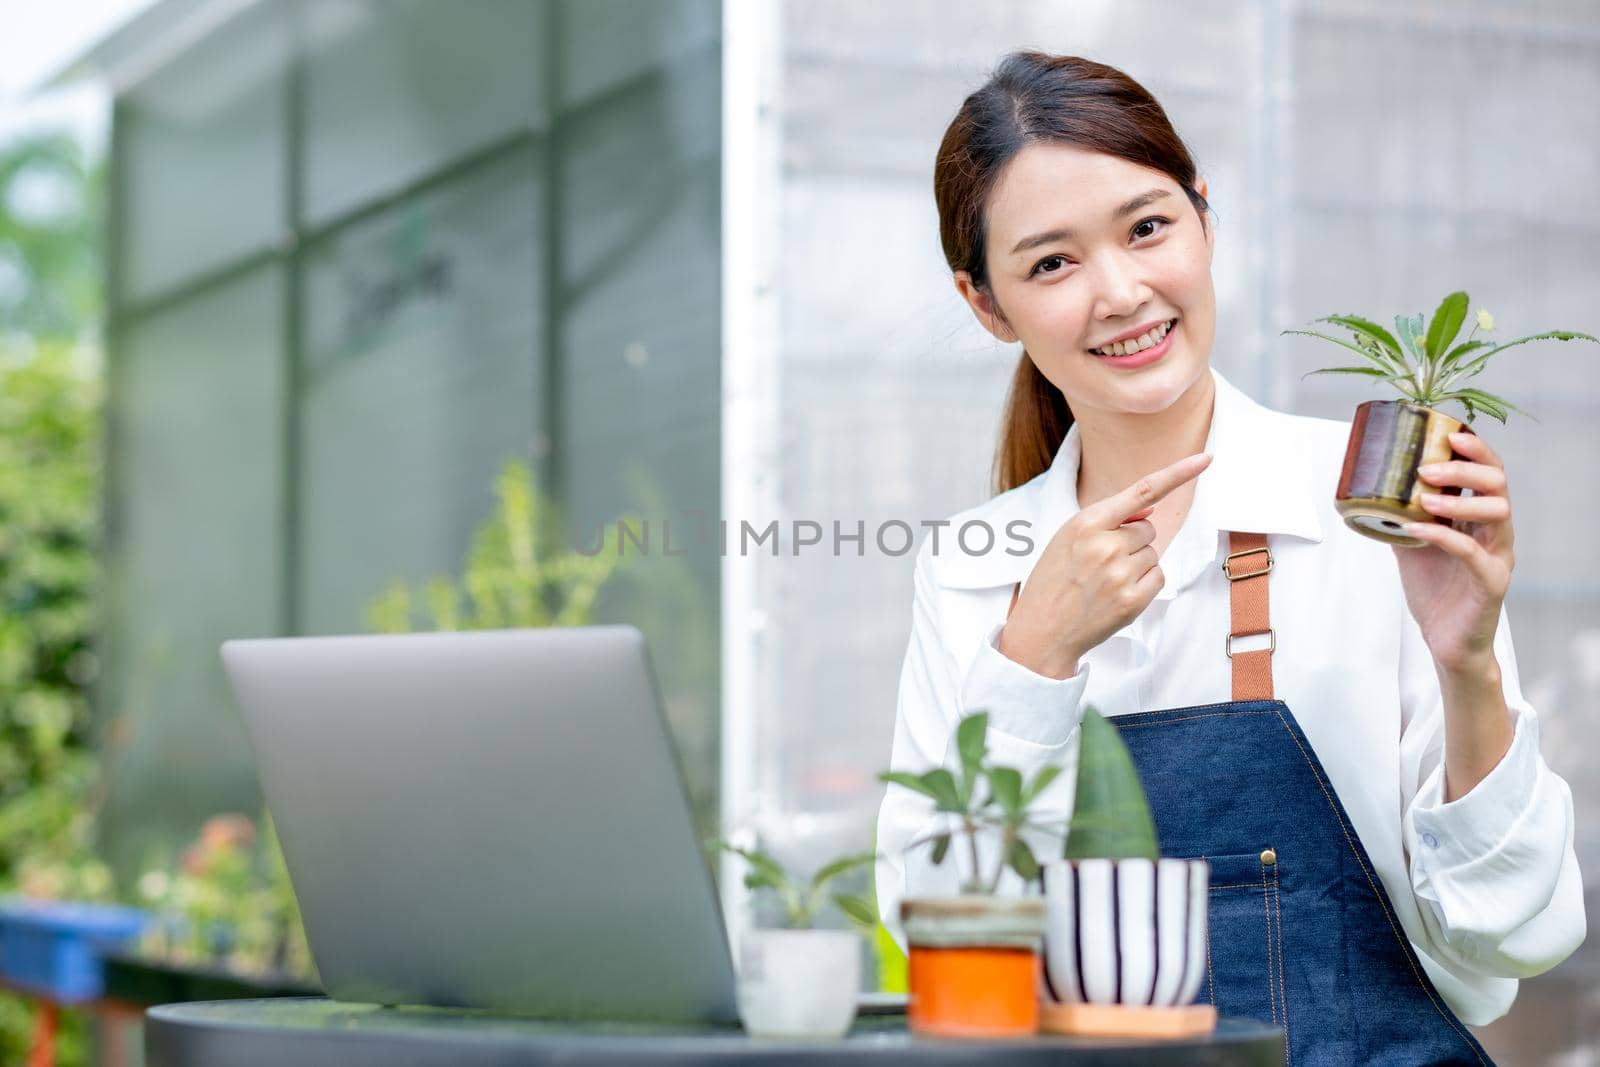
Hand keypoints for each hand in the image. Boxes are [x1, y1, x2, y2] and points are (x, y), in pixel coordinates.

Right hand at [999, 452, 1212, 677]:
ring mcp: (1120, 574)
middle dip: (1133, 541)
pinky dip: (1144, 584)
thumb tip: (1150, 509)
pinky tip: (1117, 594)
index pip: (1143, 490)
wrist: (1041, 631)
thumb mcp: (1067, 539)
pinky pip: (1157, 577)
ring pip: (1153, 554)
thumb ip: (1108, 519)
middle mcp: (1105, 545)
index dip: (1178, 473)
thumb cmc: (1054, 580)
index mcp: (1086, 523)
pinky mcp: (1132, 600)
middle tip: (1102, 562)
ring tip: (1104, 581)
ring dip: (1136, 564)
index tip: (1206, 458)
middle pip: (1148, 529)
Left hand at [1394, 431, 1513, 673]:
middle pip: (1498, 484)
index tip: (1450, 433)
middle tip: (1427, 467)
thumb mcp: (1411, 544)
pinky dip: (1443, 536)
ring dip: (1458, 499)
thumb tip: (1367, 488)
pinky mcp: (1491, 583)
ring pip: (1497, 512)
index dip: (1476, 450)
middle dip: (1465, 468)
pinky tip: (1415, 529)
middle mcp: (1495, 532)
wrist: (1446, 641)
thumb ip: (1401, 516)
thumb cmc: (1434, 590)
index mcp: (1480, 518)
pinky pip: (1473, 553)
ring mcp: (1497, 556)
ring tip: (1424, 497)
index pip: (1489, 472)